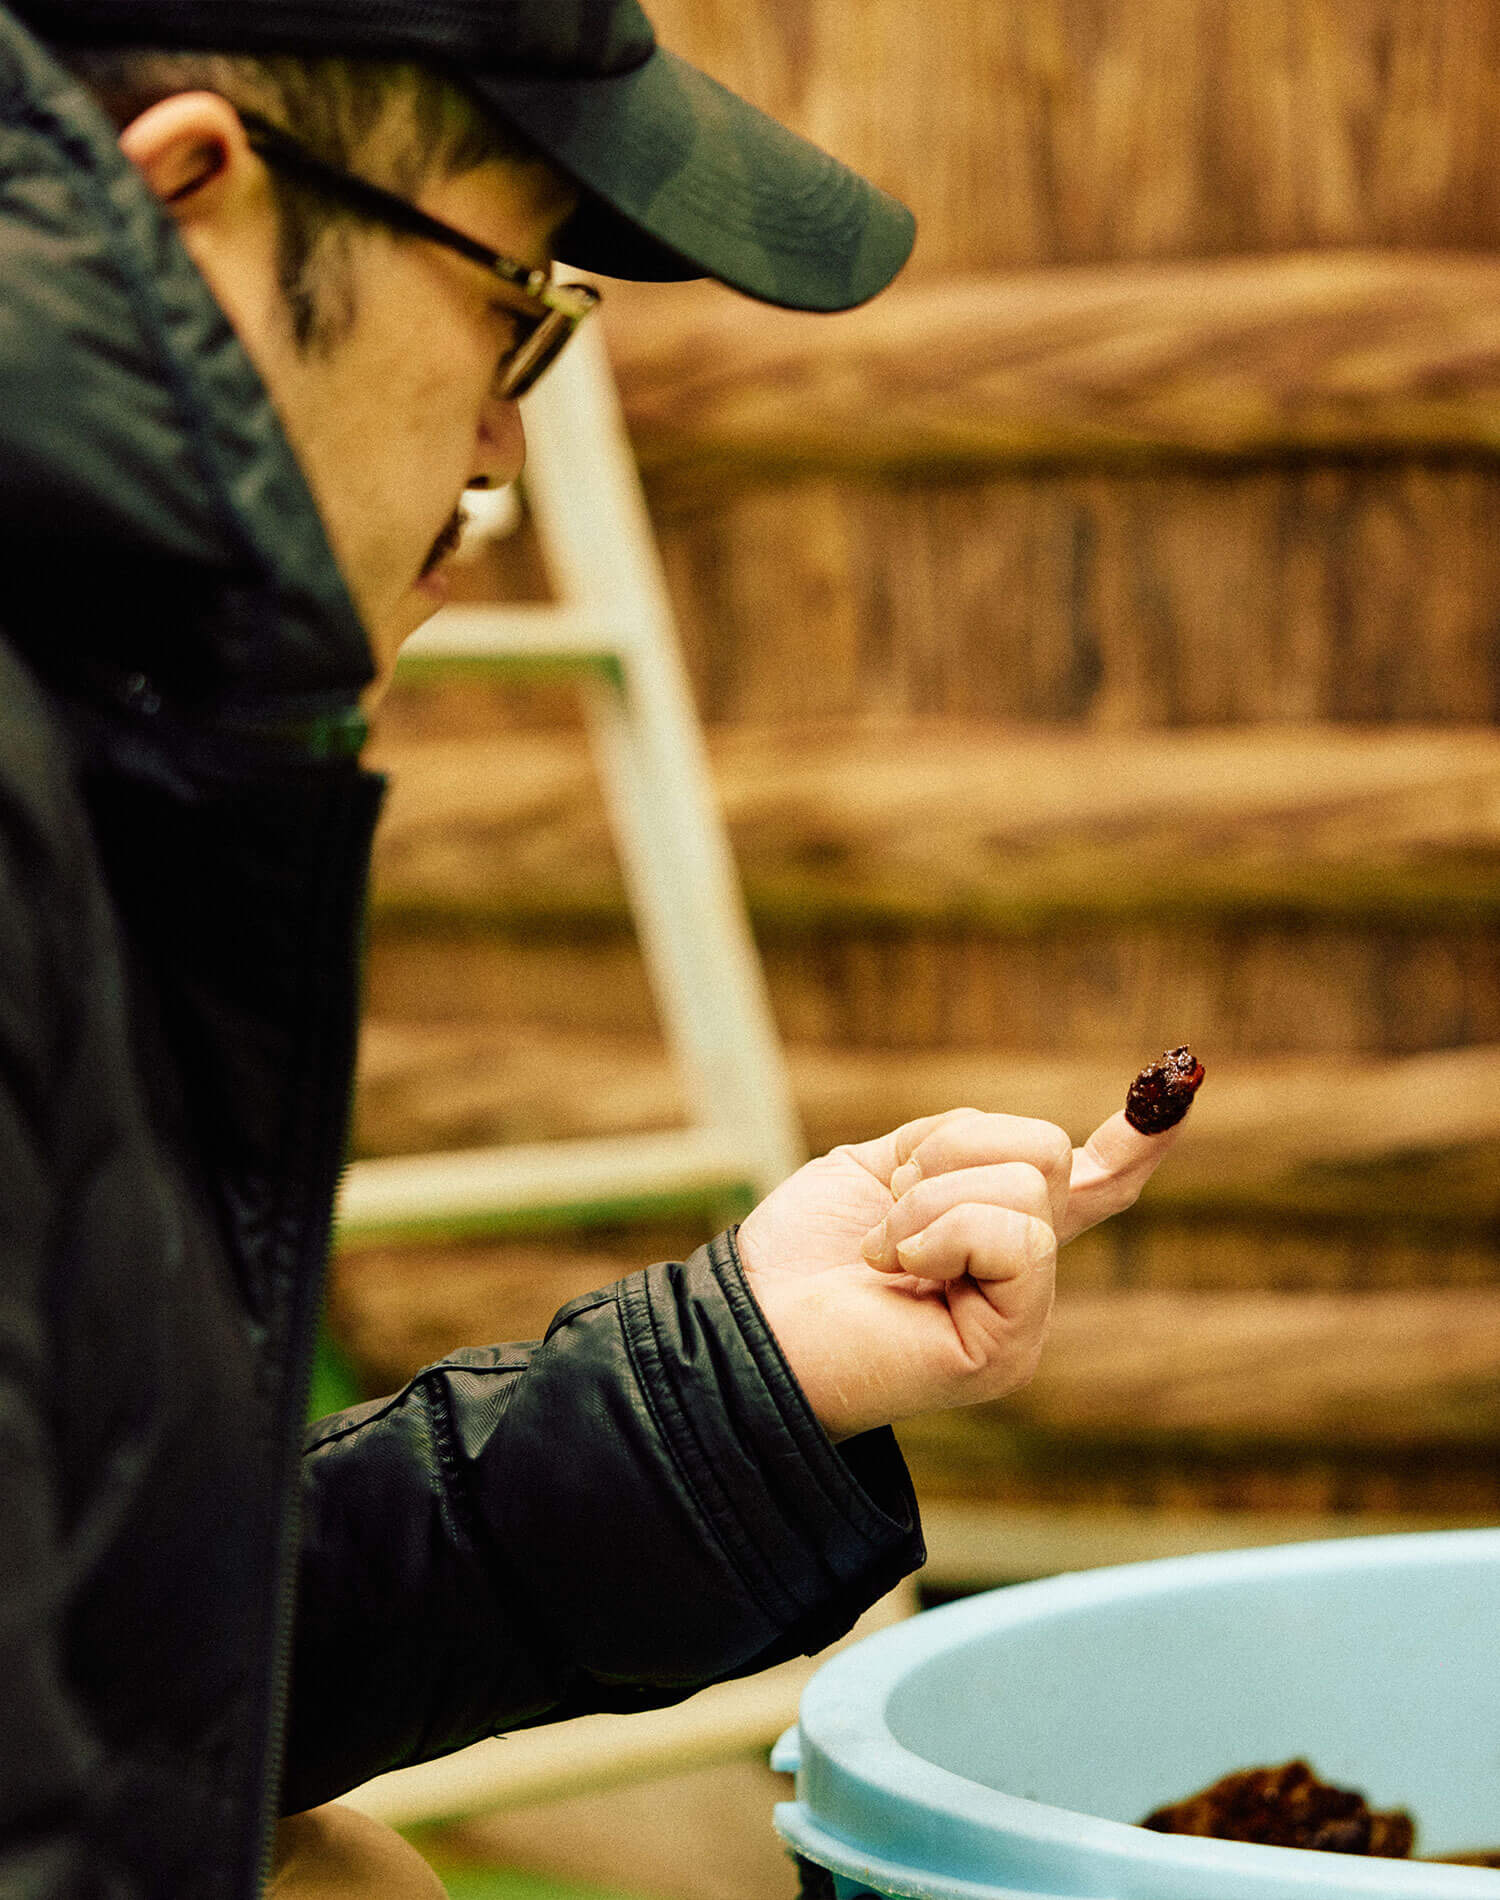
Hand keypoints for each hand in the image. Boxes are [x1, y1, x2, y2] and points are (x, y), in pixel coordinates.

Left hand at [735, 1105, 1185, 1440]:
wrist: (747, 1322)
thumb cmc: (799, 1254)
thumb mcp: (885, 1169)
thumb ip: (963, 1154)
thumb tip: (1051, 1149)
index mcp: (993, 1234)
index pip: (1087, 1185)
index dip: (1136, 1142)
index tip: (1180, 1084)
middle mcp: (1021, 1279)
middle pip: (1042, 1154)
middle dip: (947, 1154)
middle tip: (886, 1214)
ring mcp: (1023, 1318)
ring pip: (1027, 1187)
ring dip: (928, 1197)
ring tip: (882, 1251)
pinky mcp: (1009, 1349)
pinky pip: (1015, 1237)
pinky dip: (941, 1231)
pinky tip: (898, 1271)